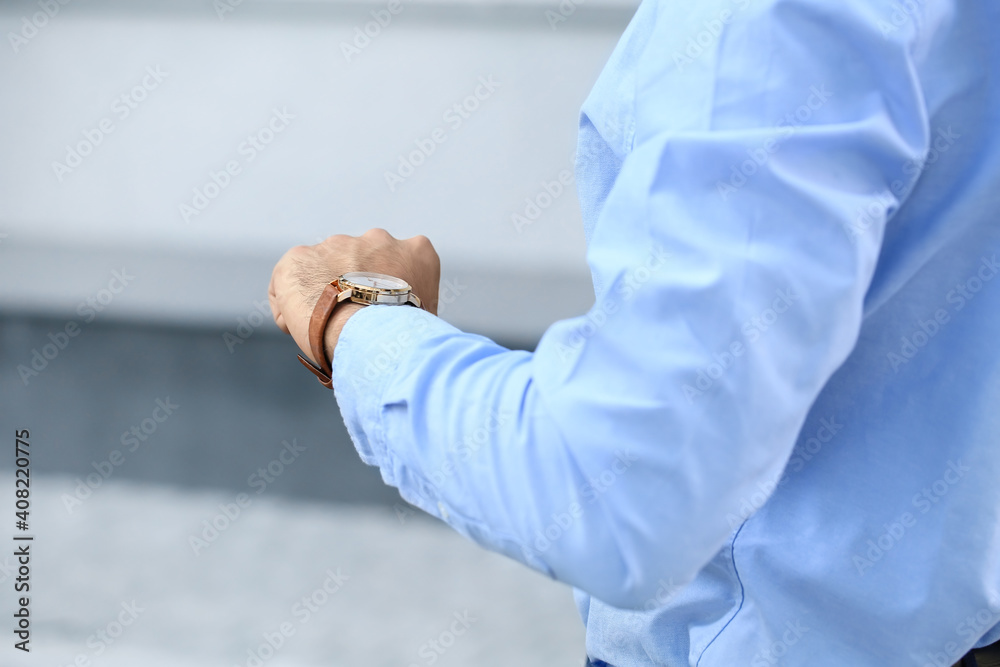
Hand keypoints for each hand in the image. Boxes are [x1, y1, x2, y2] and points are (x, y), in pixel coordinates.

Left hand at [268, 229, 439, 364]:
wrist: (376, 334)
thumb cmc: (408, 336)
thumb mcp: (427, 313)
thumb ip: (412, 305)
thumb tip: (404, 329)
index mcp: (416, 251)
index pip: (400, 266)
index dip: (386, 294)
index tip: (379, 315)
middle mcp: (379, 239)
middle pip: (359, 264)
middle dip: (353, 287)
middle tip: (352, 322)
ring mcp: (338, 244)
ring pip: (323, 271)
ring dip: (322, 294)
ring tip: (325, 328)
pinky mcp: (300, 257)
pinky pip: (287, 283)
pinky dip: (288, 306)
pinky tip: (299, 329)